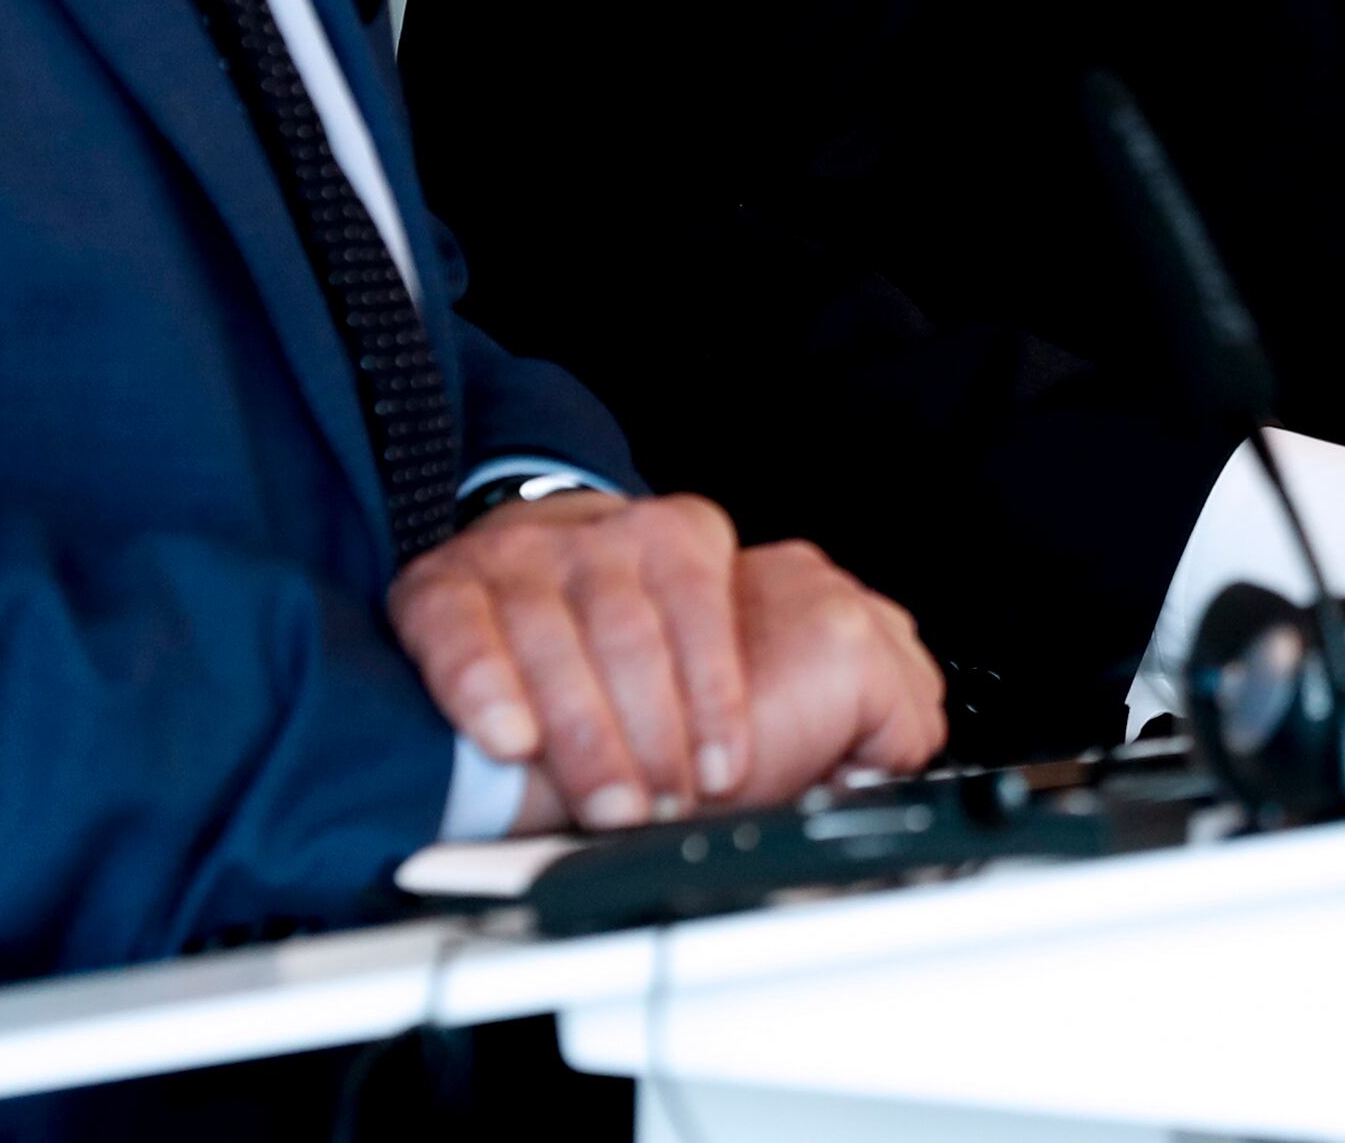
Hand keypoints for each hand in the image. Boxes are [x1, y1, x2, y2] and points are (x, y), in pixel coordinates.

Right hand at [389, 492, 942, 830]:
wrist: (515, 569)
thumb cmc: (640, 635)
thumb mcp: (744, 631)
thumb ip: (837, 674)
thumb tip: (904, 743)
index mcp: (681, 539)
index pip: (705, 602)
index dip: (717, 693)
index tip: (724, 769)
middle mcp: (597, 536)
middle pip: (625, 629)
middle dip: (647, 733)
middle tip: (660, 808)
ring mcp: (515, 560)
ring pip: (547, 636)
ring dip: (579, 732)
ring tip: (607, 805)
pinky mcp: (440, 590)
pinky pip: (459, 630)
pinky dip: (483, 686)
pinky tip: (509, 738)